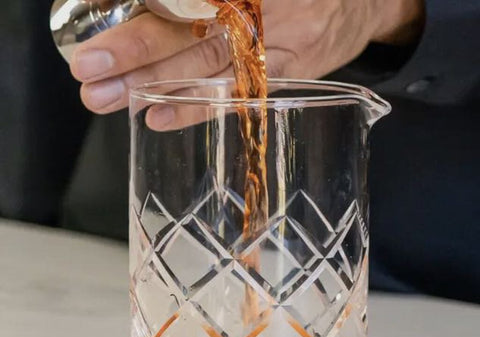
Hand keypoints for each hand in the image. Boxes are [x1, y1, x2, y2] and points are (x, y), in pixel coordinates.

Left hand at [70, 0, 424, 113]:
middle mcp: (256, 13)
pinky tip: (155, 116)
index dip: (142, 15)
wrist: (359, 3)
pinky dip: (194, 108)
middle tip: (88, 72)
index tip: (96, 30)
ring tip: (106, 99)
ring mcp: (271, 49)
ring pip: (205, 69)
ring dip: (152, 85)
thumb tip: (152, 3)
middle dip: (133, 53)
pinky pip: (232, 97)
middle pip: (187, 34)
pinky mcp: (280, 80)